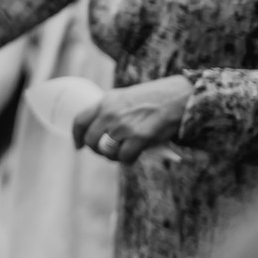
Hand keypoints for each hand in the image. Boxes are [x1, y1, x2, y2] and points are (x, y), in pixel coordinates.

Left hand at [73, 75, 191, 163]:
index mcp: (105, 101)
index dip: (76, 136)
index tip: (78, 145)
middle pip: (91, 140)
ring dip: (113, 156)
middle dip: (96, 150)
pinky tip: (134, 157)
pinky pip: (125, 157)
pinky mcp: (139, 137)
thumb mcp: (126, 96)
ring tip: (122, 154)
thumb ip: (112, 110)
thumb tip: (104, 131)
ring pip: (107, 151)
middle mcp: (110, 113)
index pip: (79, 121)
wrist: (180, 96)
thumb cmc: (156, 97)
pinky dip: (128, 160)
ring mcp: (123, 126)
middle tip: (106, 153)